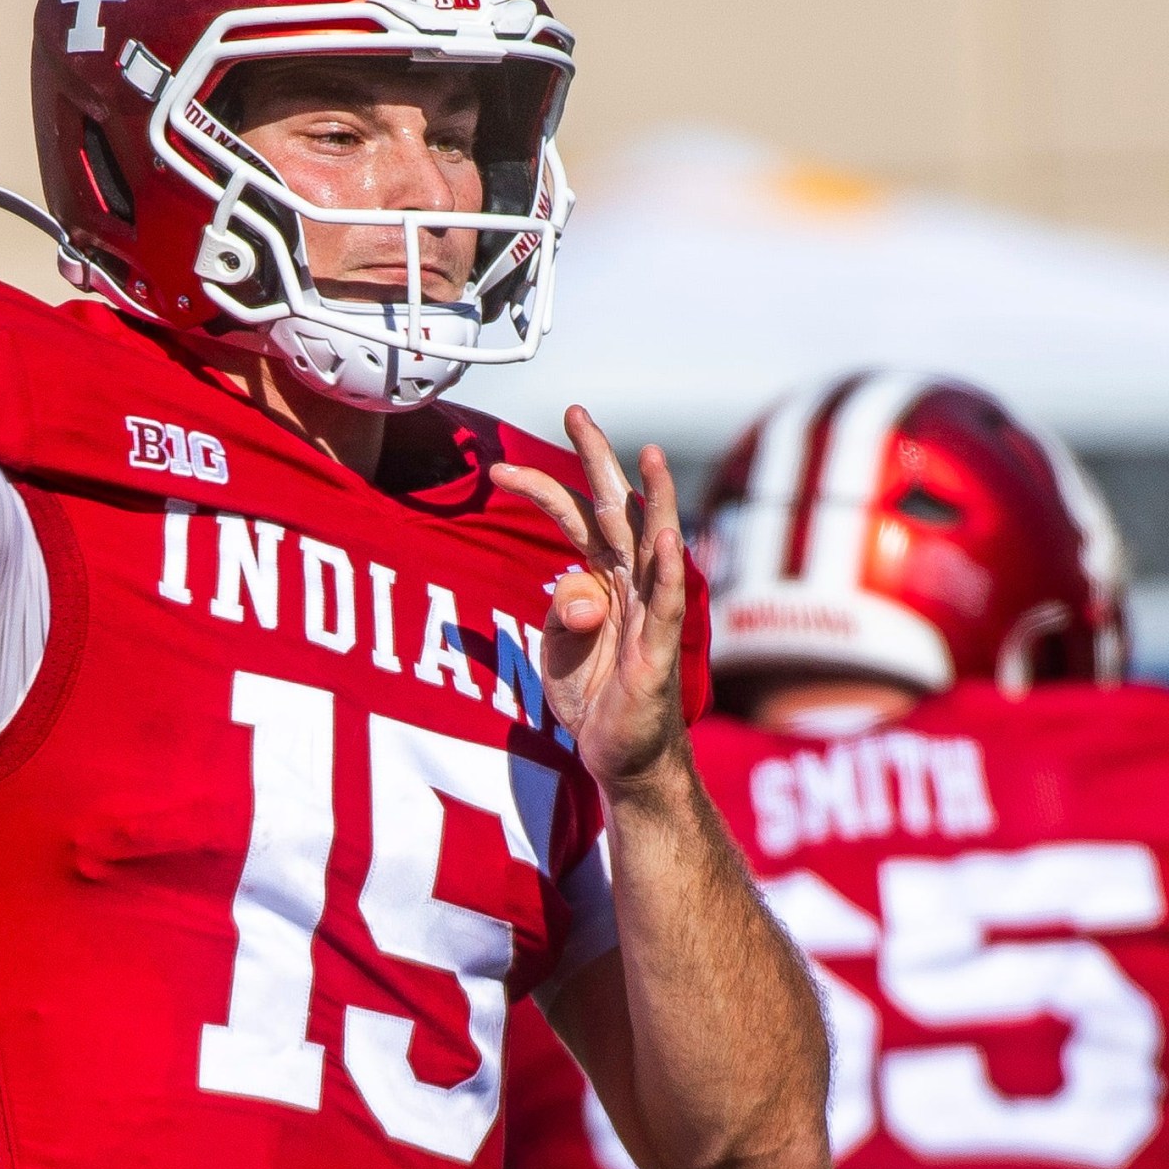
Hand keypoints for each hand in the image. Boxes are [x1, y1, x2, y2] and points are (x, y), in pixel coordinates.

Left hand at [491, 406, 690, 791]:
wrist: (621, 758)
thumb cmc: (595, 699)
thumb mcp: (559, 650)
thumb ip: (562, 614)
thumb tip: (575, 591)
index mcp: (604, 579)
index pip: (575, 518)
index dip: (542, 488)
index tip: (499, 468)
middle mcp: (632, 585)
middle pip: (615, 509)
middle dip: (596, 458)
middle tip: (575, 410)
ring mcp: (650, 613)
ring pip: (654, 544)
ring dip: (653, 499)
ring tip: (649, 454)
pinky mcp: (659, 649)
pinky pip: (667, 603)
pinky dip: (669, 568)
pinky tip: (667, 536)